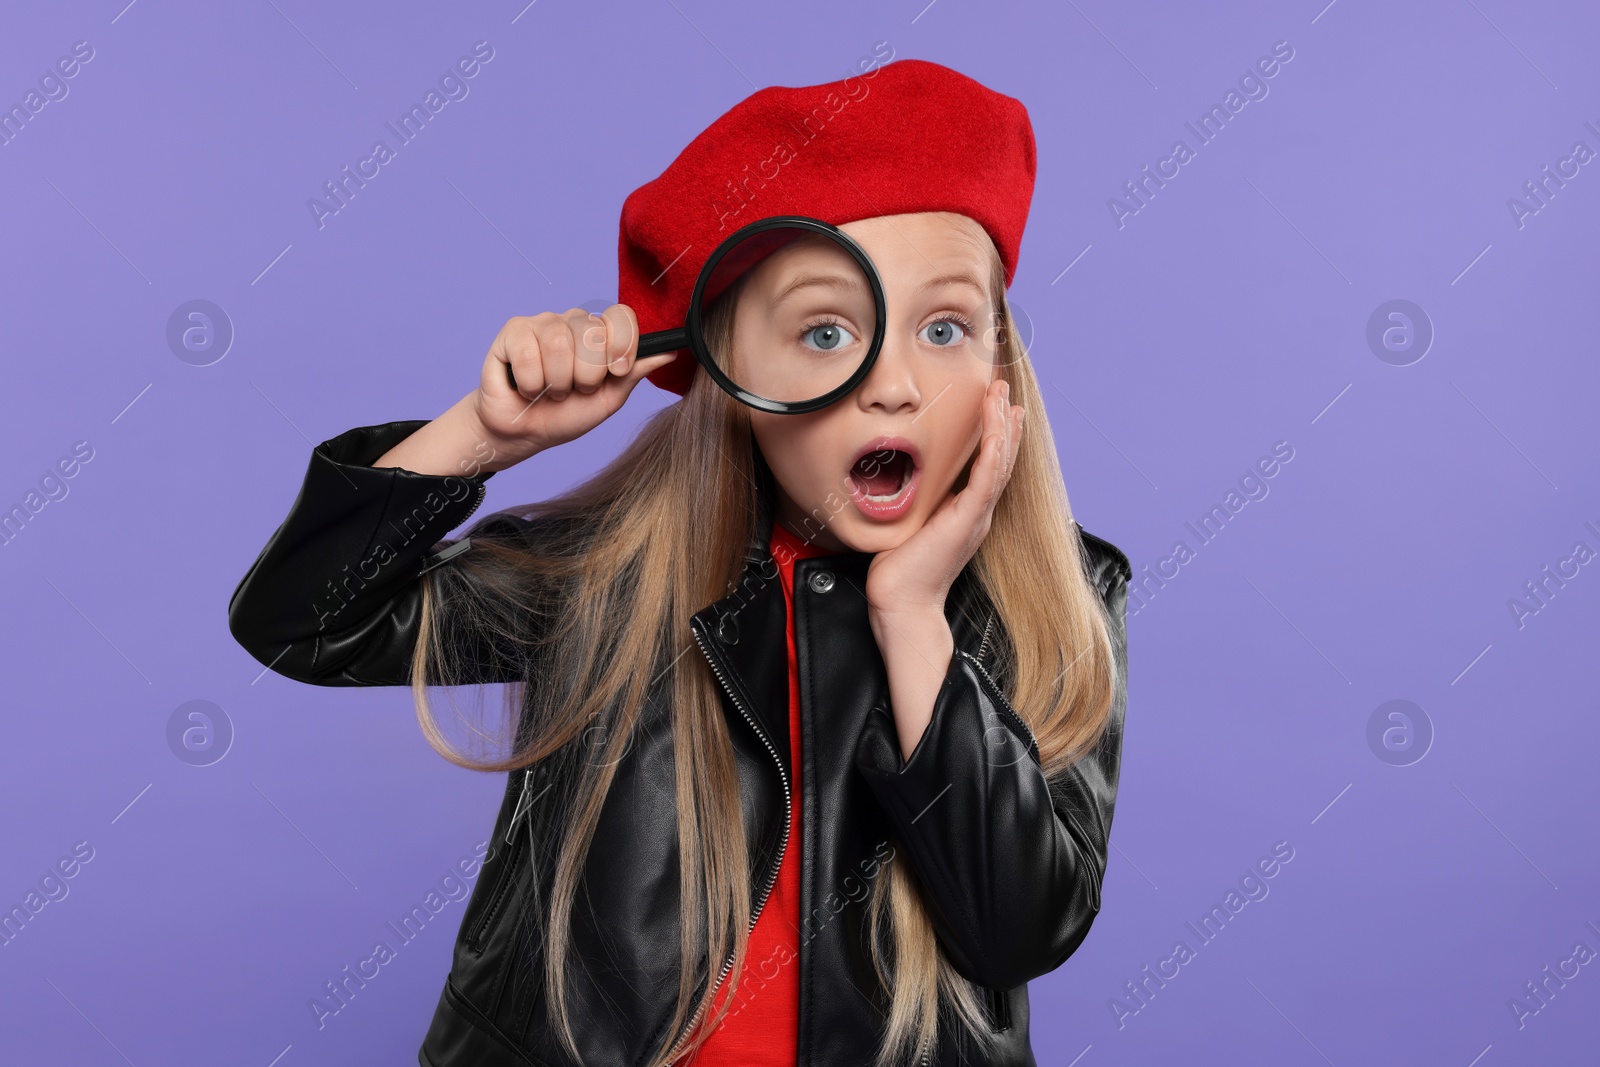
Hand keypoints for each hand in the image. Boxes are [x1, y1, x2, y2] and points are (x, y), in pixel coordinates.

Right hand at [471, 305, 679, 462]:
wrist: (523, 433)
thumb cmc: (564, 415)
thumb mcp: (608, 399)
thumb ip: (634, 373)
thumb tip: (668, 352)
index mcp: (599, 333)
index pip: (620, 317)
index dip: (622, 346)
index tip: (616, 371)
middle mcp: (572, 321)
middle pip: (593, 332)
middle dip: (587, 375)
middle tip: (575, 389)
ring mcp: (542, 322)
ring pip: (559, 343)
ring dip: (556, 382)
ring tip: (550, 392)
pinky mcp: (513, 331)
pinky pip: (528, 352)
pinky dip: (530, 382)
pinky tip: (526, 387)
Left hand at [864, 377, 1024, 619]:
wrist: (902, 603)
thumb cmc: (899, 570)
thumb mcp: (909, 524)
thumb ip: (915, 502)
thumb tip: (901, 480)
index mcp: (965, 513)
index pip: (986, 466)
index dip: (995, 436)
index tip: (996, 408)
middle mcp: (977, 513)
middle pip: (1000, 459)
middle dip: (1003, 422)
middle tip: (1005, 390)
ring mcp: (976, 516)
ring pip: (999, 463)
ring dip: (1003, 426)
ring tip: (1005, 397)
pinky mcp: (968, 520)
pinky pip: (987, 478)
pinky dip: (995, 449)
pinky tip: (999, 426)